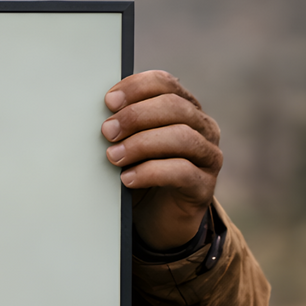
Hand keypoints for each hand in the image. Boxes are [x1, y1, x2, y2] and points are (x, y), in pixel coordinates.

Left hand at [101, 70, 221, 250]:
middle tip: (107, 131)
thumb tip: (98, 115)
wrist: (157, 221)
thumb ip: (122, 127)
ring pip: (181, 137)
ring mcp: (207, 157)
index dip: (138, 87)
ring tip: (113, 156)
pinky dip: (151, 172)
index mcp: (184, 109)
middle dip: (136, 116)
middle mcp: (202, 128)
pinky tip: (127, 179)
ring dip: (141, 144)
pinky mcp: (204, 187)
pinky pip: (183, 172)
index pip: (166, 84)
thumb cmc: (142, 176)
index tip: (109, 101)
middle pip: (174, 107)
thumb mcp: (130, 146)